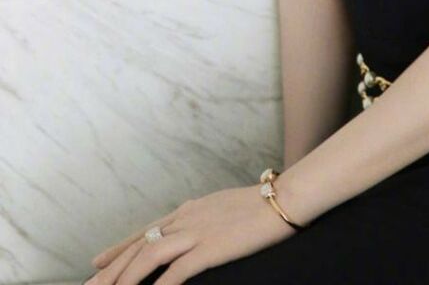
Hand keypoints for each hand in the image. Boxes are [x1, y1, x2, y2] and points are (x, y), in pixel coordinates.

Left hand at [85, 184, 296, 284]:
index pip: (144, 232)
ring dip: (125, 279)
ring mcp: (195, 232)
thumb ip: (202, 220)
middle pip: (138, 246)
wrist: (283, 199)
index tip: (98, 262)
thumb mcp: (221, 209)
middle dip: (111, 269)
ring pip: (148, 257)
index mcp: (187, 210)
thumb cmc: (259, 206)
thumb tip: (191, 231)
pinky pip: (176, 272)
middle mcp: (185, 218)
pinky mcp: (209, 248)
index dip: (119, 249)